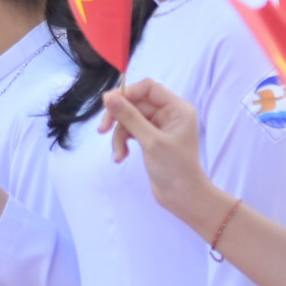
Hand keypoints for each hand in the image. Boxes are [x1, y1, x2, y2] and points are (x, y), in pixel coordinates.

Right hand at [101, 80, 217, 223]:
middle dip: (119, 119)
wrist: (182, 197)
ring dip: (119, 136)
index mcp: (177, 108)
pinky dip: (123, 143)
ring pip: (129, 119)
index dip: (127, 93)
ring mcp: (159, 126)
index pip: (148, 88)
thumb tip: (108, 96)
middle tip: (102, 130)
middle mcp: (169, 113)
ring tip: (118, 154)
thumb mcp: (151, 141)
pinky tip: (121, 157)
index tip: (109, 105)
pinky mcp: (150, 138)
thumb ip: (129, 117)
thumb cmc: (175, 168)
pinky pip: (130, 132)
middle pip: (135, 103)